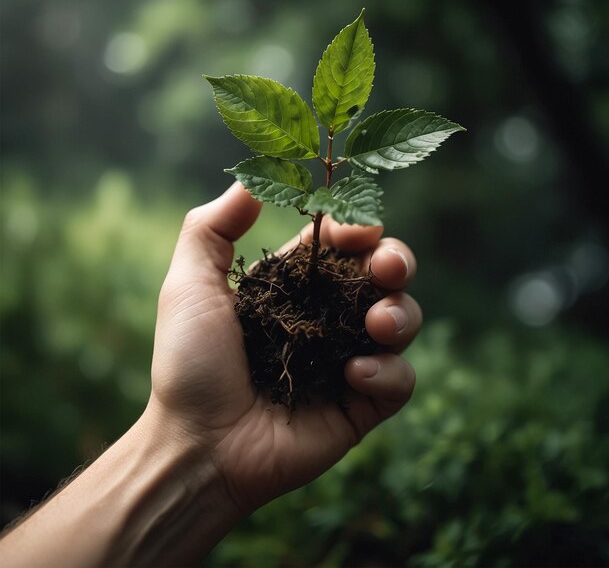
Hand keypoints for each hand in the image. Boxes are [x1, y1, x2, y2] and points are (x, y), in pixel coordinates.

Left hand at [148, 182, 420, 513]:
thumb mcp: (189, 285)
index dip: (357, 229)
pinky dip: (389, 373)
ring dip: (401, 314)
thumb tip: (250, 180)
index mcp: (296, 285)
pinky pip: (399, 381)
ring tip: (377, 324)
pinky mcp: (361, 404)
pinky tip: (354, 375)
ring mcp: (348, 359)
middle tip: (387, 269)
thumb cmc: (189, 363)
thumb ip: (212, 228)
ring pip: (403, 320)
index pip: (342, 244)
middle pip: (383, 277)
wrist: (198, 445)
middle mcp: (327, 317)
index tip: (357, 229)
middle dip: (396, 262)